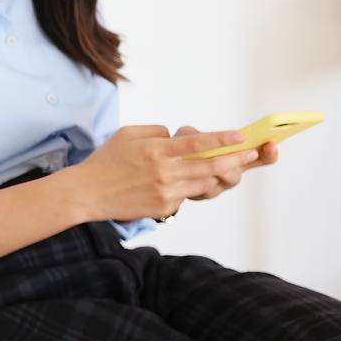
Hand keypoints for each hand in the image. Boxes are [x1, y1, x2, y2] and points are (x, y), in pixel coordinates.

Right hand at [75, 124, 260, 222]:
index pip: (196, 143)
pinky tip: (197, 181)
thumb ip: (156, 133)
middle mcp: (164, 172)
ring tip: (235, 166)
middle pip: (210, 165)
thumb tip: (177, 137)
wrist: (87, 193)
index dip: (222, 139)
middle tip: (252, 152)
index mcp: (156, 151)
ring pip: (205, 183)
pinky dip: (195, 188)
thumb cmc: (106, 161)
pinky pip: (188, 196)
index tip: (241, 135)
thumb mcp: (127, 134)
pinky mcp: (164, 207)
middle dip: (236, 158)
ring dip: (223, 174)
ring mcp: (166, 192)